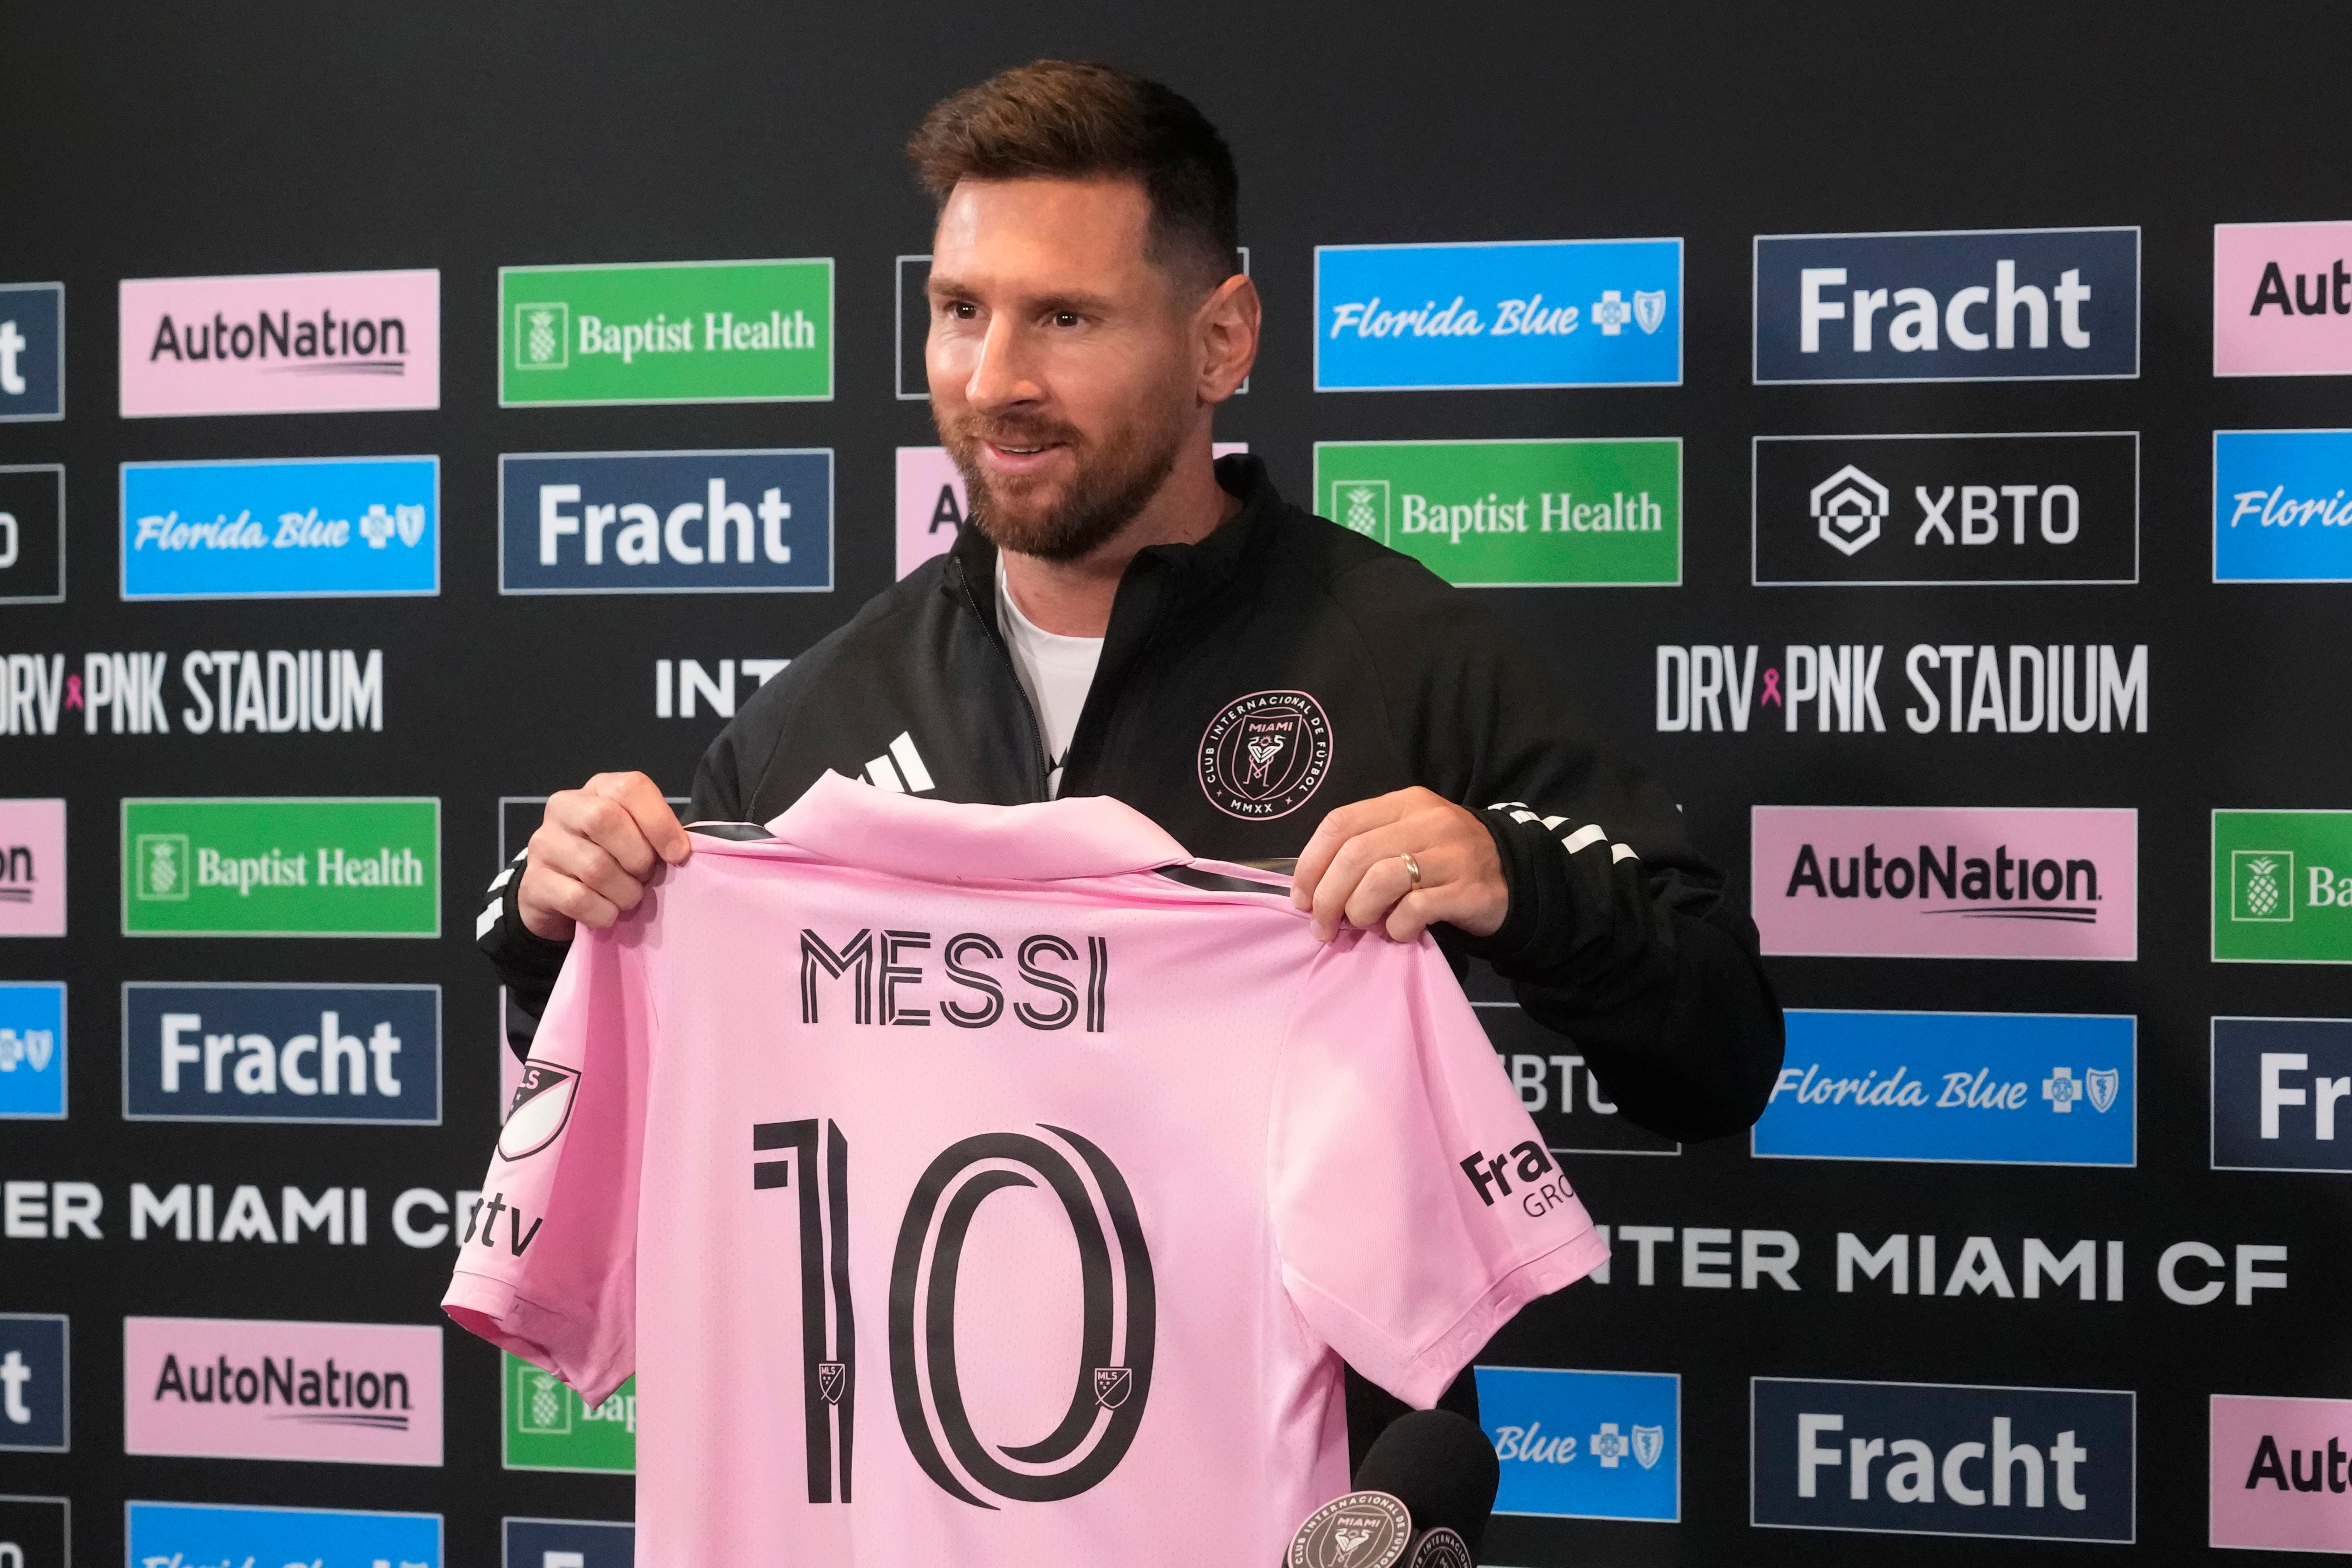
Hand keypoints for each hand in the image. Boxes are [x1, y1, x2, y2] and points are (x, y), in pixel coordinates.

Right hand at [517, 772, 691, 940]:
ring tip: (629, 897)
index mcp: (598, 789)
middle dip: (638, 857)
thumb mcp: (634, 838)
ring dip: (625, 892)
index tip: (679, 854)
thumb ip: (655, 835)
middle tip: (646, 877)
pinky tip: (608, 913)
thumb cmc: (610, 860)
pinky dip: (603, 912)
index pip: (630, 788)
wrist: (558, 894)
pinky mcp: (534, 881)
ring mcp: (544, 843)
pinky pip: (578, 899)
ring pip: (595, 866)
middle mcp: (565, 807)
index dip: (660, 822)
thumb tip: (680, 852)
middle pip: (605, 820)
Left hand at [1290, 787, 1506, 943]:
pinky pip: (1414, 909)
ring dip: (1360, 912)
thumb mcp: (1408, 838)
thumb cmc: (1445, 862)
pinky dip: (1396, 928)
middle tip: (1323, 927)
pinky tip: (1399, 932)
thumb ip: (1365, 850)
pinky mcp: (1467, 890)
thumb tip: (1311, 889)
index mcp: (1406, 803)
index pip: (1340, 823)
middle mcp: (1428, 822)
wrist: (1514, 878)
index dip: (1310, 863)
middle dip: (1328, 897)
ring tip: (1364, 926)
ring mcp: (1451, 855)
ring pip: (1381, 880)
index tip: (1300, 898)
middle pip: (1355, 855)